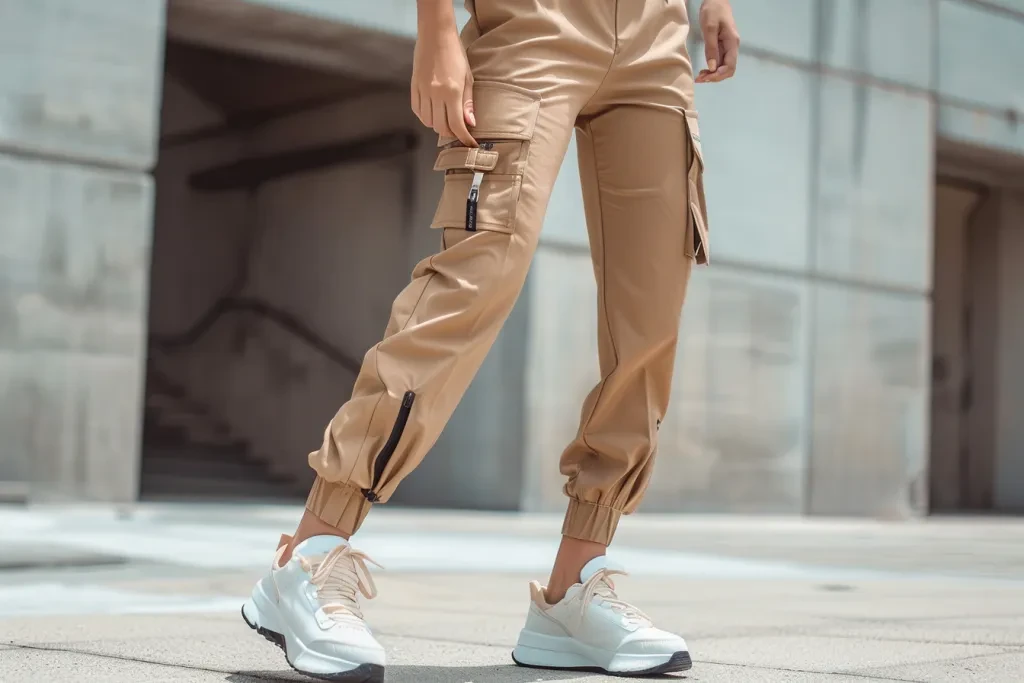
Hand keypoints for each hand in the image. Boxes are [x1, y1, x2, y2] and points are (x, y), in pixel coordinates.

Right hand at [411, 27, 476, 145]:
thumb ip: (468, 102)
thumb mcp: (468, 77)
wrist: (435, 35)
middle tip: (459, 131)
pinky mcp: (414, 87)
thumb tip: (471, 124)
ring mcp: (422, 91)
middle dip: (452, 134)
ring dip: (439, 126)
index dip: (464, 139)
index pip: (457, 125)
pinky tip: (434, 112)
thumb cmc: (455, 54)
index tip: (470, 145)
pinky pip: (418, 111)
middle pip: (441, 127)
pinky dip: (426, 117)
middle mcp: (435, 94)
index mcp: (452, 92)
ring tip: (447, 120)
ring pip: (428, 122)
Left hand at [696, 0, 739, 82]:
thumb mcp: (710, 28)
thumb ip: (711, 48)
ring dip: (713, 75)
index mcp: (732, 43)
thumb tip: (712, 67)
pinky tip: (704, 70)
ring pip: (723, 67)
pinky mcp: (722, 47)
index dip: (718, 75)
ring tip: (700, 76)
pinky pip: (719, 62)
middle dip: (715, 77)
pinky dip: (712, 69)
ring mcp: (728, 48)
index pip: (730, 66)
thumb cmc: (713, 11)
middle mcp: (732, 47)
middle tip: (700, 78)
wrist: (716, 0)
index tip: (705, 78)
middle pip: (728, 70)